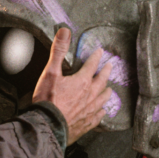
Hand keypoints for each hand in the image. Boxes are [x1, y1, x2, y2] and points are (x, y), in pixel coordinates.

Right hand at [32, 26, 115, 143]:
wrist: (48, 125)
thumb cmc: (48, 100)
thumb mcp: (50, 72)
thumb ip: (58, 51)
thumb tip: (65, 31)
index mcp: (82, 81)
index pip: (92, 65)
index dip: (96, 57)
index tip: (100, 52)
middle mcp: (89, 95)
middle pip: (101, 81)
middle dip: (106, 72)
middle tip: (110, 66)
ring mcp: (90, 110)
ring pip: (102, 99)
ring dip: (106, 92)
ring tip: (109, 89)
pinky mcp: (87, 123)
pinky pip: (98, 117)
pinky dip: (101, 113)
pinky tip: (102, 112)